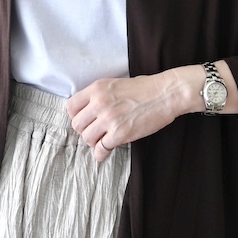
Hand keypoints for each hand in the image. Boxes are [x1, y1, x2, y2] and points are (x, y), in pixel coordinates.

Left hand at [67, 73, 182, 162]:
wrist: (166, 94)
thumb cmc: (146, 88)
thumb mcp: (116, 84)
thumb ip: (100, 95)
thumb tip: (89, 111)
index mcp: (97, 89)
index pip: (71, 106)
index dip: (76, 116)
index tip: (84, 121)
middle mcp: (100, 103)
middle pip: (77, 124)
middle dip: (84, 131)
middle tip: (94, 132)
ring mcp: (109, 119)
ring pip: (87, 138)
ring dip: (93, 142)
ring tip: (102, 141)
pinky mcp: (120, 133)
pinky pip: (101, 148)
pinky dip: (101, 154)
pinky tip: (105, 153)